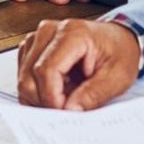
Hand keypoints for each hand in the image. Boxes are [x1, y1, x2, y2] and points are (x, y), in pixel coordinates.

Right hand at [15, 18, 140, 109]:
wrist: (119, 38)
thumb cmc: (119, 52)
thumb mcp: (117, 77)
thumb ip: (93, 95)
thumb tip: (70, 111)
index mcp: (73, 33)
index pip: (46, 70)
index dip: (51, 97)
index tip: (64, 112)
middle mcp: (50, 31)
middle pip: (29, 75)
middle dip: (44, 101)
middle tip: (64, 111)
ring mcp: (38, 37)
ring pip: (24, 77)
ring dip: (39, 96)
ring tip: (64, 98)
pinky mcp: (33, 46)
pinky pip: (24, 75)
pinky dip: (37, 90)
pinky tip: (56, 90)